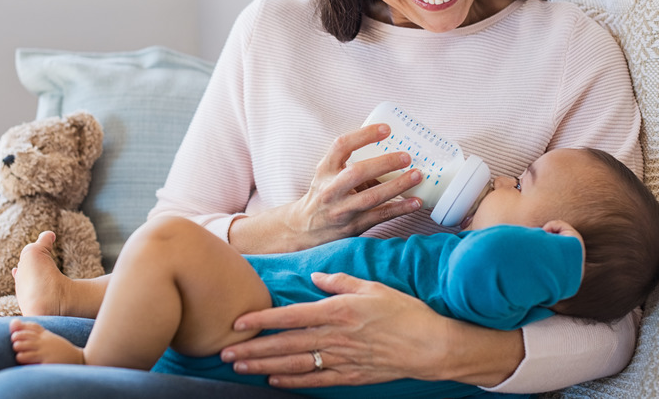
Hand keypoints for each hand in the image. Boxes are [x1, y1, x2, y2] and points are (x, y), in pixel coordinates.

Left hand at [220, 272, 510, 388]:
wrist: (431, 346)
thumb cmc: (405, 312)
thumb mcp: (373, 287)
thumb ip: (341, 282)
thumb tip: (317, 278)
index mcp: (337, 311)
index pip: (290, 315)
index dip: (262, 319)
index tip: (238, 322)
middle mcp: (334, 337)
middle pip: (285, 344)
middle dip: (253, 349)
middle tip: (227, 352)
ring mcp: (341, 359)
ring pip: (294, 364)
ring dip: (265, 367)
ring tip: (241, 368)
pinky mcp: (351, 375)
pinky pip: (316, 380)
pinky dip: (293, 381)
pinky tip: (274, 381)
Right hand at [260, 123, 423, 249]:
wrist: (305, 228)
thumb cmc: (324, 195)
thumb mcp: (328, 175)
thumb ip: (352, 164)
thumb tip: (392, 154)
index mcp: (325, 169)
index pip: (341, 146)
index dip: (364, 135)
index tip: (386, 129)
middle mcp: (330, 189)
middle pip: (357, 172)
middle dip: (384, 163)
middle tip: (407, 157)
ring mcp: (341, 209)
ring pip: (371, 197)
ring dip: (397, 186)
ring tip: (417, 176)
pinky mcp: (353, 226)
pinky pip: (380, 216)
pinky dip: (400, 208)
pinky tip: (416, 202)